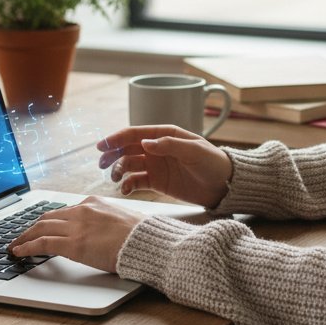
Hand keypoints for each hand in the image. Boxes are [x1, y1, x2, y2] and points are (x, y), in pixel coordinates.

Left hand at [8, 196, 143, 273]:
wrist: (146, 242)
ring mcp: (77, 227)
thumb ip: (105, 222)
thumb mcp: (120, 220)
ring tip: (16, 245)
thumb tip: (100, 233)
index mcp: (93, 203)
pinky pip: (42, 244)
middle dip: (32, 228)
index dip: (49, 221)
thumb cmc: (140, 235)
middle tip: (22, 236)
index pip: (63, 211)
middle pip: (48, 217)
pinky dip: (27, 247)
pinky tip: (19, 252)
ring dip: (25, 237)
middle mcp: (82, 210)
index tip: (41, 228)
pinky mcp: (73, 244)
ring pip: (41, 228)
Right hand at [97, 125, 232, 208]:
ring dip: (119, 171)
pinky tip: (125, 190)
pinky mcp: (157, 182)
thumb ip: (170, 145)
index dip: (117, 138)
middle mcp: (157, 148)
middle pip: (127, 149)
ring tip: (116, 179)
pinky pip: (136, 182)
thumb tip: (144, 143)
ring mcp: (155, 165)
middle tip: (101, 164)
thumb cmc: (212, 163)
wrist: (223, 186)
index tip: (102, 146)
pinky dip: (127, 186)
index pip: (136, 134)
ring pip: (129, 165)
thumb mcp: (194, 151)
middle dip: (112, 155)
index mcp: (165, 135)